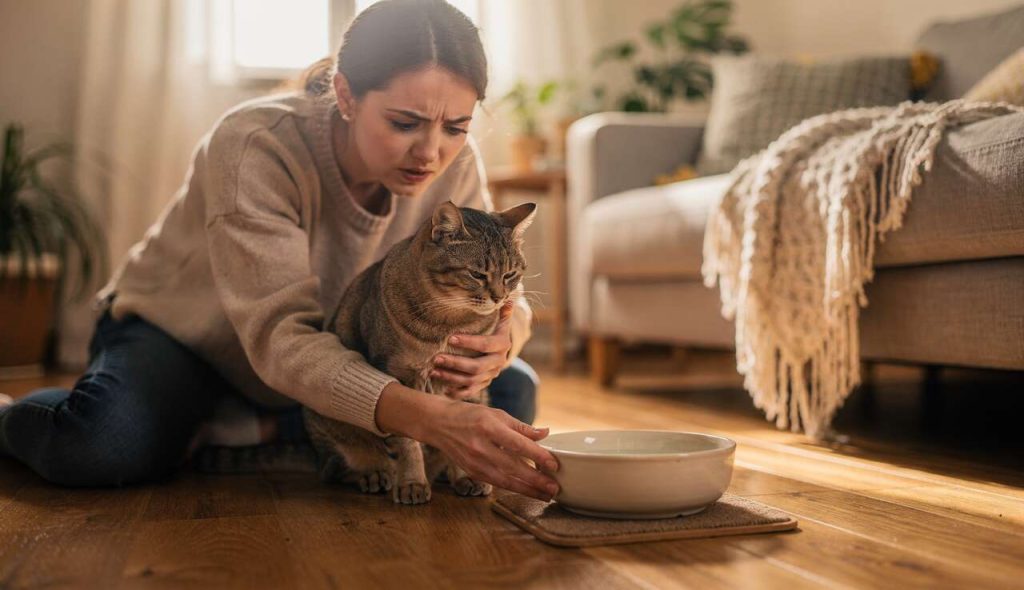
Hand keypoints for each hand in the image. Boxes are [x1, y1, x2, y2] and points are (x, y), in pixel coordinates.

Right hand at [422, 399, 559, 500]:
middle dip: (536, 480)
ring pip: (505, 480)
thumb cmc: (470, 415)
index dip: (537, 455)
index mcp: (489, 427)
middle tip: (555, 488)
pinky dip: (513, 487)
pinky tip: (528, 491)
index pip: (518, 444)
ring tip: (546, 495)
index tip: (554, 464)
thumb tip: (545, 433)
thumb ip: (521, 427)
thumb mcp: (497, 414)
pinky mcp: (471, 472)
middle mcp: (480, 446)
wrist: (438, 423)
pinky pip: (496, 483)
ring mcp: (474, 461)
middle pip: (513, 467)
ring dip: (527, 489)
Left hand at [431, 300, 513, 400]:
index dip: (469, 342)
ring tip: (433, 371)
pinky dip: (457, 392)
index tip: (450, 338)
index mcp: (503, 345)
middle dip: (455, 363)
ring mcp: (490, 376)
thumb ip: (503, 312)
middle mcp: (498, 362)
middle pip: (476, 367)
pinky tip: (443, 389)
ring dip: (450, 377)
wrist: (500, 352)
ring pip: (470, 380)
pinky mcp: (483, 385)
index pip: (486, 345)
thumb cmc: (494, 331)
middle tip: (436, 358)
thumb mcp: (500, 321)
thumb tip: (508, 298)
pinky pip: (470, 392)